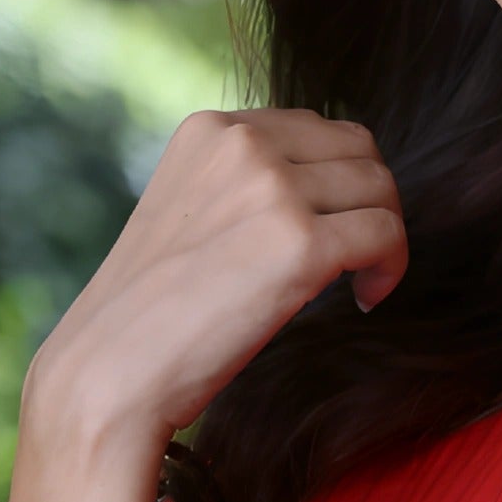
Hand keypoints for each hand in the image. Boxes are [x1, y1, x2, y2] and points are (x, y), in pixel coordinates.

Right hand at [1, 108, 405, 501]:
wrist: (111, 372)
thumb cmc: (151, 314)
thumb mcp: (192, 216)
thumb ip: (246, 187)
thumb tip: (327, 190)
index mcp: (211, 130)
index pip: (317, 129)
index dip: (340, 182)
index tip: (331, 230)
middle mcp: (242, 144)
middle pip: (359, 152)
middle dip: (371, 204)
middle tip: (359, 259)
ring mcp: (272, 189)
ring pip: (380, 192)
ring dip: (383, 239)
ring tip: (357, 284)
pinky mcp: (300, 243)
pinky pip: (385, 236)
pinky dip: (390, 269)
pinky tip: (364, 301)